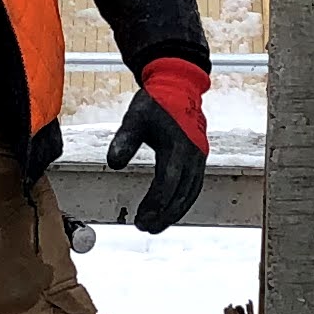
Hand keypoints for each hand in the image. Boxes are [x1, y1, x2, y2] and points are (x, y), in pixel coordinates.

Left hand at [106, 57, 212, 236]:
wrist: (178, 85)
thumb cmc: (156, 101)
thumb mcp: (135, 117)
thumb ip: (124, 140)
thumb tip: (114, 163)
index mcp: (178, 146)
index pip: (168, 182)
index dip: (156, 203)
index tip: (142, 218)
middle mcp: (193, 154)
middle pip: (182, 194)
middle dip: (164, 215)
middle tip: (145, 228)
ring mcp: (199, 157)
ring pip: (190, 193)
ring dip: (174, 212)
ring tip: (155, 226)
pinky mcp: (199, 158)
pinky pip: (193, 186)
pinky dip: (182, 201)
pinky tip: (168, 210)